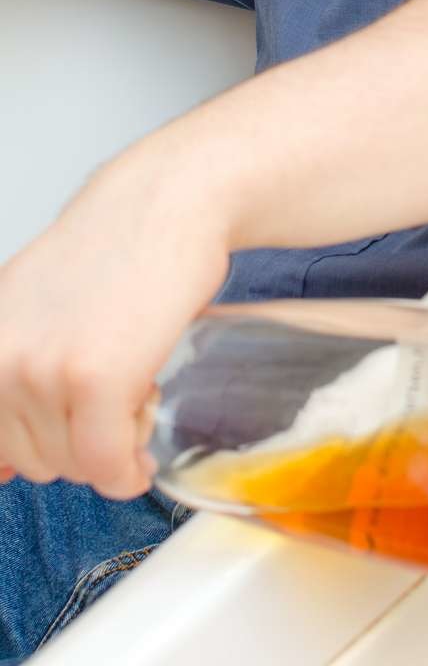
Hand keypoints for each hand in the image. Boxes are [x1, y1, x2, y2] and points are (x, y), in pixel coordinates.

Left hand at [0, 148, 229, 500]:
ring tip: (132, 392)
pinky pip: (106, 465)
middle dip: (80, 446)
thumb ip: (9, 373)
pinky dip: (127, 470)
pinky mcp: (96, 380)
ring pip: (73, 467)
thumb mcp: (29, 307)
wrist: (168, 201)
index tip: (71, 433)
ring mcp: (43, 371)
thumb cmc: (114, 249)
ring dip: (111, 450)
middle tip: (114, 398)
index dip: (38, 450)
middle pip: (31, 462)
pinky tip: (141, 445)